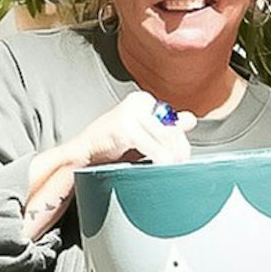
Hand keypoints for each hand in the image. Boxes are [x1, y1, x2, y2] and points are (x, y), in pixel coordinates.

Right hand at [24, 92, 194, 240]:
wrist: (80, 155)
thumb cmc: (110, 144)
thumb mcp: (141, 134)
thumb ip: (165, 126)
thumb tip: (190, 120)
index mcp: (144, 100)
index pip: (175, 122)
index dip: (182, 143)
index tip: (182, 158)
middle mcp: (139, 102)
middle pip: (173, 129)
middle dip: (179, 152)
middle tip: (179, 168)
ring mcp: (130, 113)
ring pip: (166, 138)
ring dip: (172, 158)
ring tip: (169, 170)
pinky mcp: (124, 127)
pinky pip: (153, 147)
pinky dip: (160, 159)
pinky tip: (159, 167)